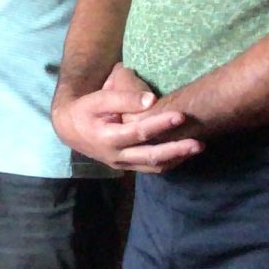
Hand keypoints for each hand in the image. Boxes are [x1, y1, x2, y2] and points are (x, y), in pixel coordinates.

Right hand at [54, 64, 202, 172]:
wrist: (69, 130)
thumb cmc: (85, 110)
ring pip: (153, 166)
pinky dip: (169, 163)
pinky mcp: (127, 166)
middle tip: (199, 143)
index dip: (160, 124)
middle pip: (150, 156)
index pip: (138, 133)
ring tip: (197, 149)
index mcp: (107, 138)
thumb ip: (123, 99)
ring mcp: (122, 164)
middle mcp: (116, 156)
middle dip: (176, 150)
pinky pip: (150, 168)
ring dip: (176, 159)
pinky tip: (183, 154)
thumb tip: (151, 100)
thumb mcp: (98, 100)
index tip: (180, 115)